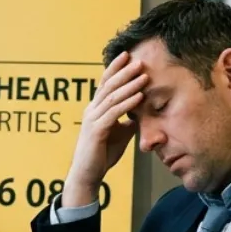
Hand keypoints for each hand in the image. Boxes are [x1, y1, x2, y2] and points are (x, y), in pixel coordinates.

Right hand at [62, 52, 146, 206]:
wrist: (88, 175)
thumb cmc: (102, 155)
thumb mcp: (119, 134)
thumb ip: (127, 121)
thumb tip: (140, 112)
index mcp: (95, 109)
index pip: (104, 84)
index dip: (115, 69)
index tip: (127, 56)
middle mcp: (91, 111)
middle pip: (108, 86)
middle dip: (124, 72)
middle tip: (138, 60)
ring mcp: (93, 120)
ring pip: (112, 97)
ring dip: (129, 85)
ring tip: (143, 74)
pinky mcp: (96, 131)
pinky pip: (114, 113)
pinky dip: (128, 103)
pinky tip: (139, 96)